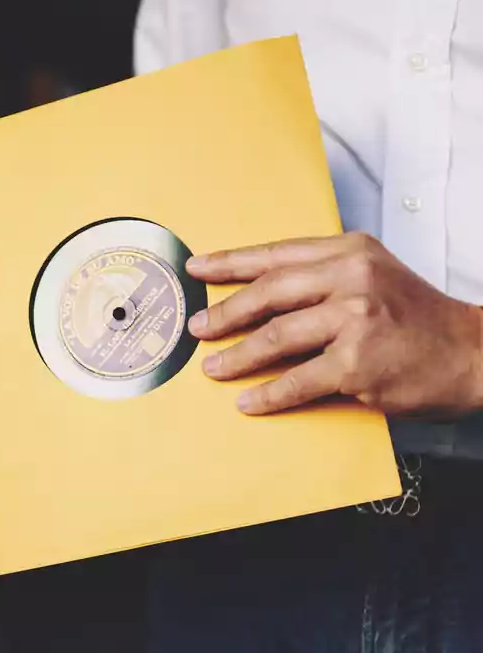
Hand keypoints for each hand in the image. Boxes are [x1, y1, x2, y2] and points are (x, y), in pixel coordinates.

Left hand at [186, 232, 482, 417]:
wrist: (473, 352)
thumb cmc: (416, 317)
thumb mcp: (373, 274)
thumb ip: (322, 276)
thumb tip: (259, 292)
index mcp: (348, 251)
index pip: (276, 254)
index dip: (230, 262)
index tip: (197, 269)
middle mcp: (350, 278)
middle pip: (267, 293)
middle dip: (225, 312)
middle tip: (198, 327)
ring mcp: (354, 320)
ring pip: (275, 338)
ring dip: (237, 356)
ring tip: (214, 367)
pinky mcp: (356, 362)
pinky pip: (297, 380)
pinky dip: (268, 393)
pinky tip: (249, 400)